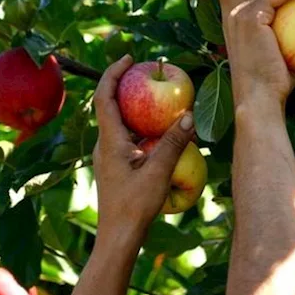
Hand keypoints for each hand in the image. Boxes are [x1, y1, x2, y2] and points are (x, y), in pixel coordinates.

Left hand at [90, 55, 194, 243]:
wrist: (119, 236)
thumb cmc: (135, 205)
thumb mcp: (159, 172)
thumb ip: (174, 142)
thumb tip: (189, 114)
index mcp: (110, 140)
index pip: (105, 97)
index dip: (113, 73)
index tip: (129, 58)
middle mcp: (106, 144)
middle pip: (111, 105)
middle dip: (127, 85)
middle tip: (147, 73)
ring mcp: (110, 156)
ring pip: (120, 122)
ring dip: (136, 106)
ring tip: (158, 98)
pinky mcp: (117, 166)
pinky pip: (127, 137)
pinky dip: (141, 126)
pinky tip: (159, 131)